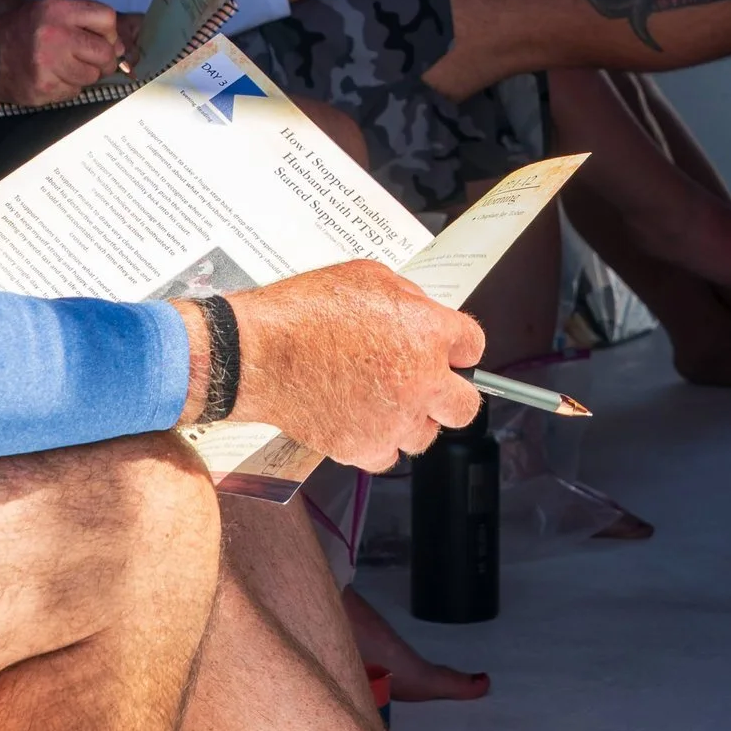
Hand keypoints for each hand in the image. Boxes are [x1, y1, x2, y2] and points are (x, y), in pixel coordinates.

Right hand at [0, 0, 125, 105]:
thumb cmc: (22, 31)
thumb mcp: (49, 11)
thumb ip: (84, 22)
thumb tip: (120, 47)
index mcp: (56, 11)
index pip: (106, 17)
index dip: (109, 31)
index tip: (102, 39)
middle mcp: (54, 36)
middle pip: (104, 52)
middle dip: (104, 59)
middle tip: (93, 60)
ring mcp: (49, 65)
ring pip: (92, 76)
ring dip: (85, 74)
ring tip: (65, 67)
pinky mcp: (44, 89)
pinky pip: (74, 92)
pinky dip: (68, 87)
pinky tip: (53, 78)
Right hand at [201, 260, 485, 470]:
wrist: (257, 352)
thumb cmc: (302, 311)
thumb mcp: (366, 276)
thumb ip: (408, 297)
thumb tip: (422, 313)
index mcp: (427, 332)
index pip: (472, 346)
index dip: (457, 347)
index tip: (448, 352)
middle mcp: (420, 380)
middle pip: (466, 405)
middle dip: (449, 394)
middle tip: (425, 384)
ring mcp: (395, 420)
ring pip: (426, 435)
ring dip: (410, 419)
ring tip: (378, 398)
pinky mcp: (365, 448)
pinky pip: (388, 455)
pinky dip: (377, 440)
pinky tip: (358, 417)